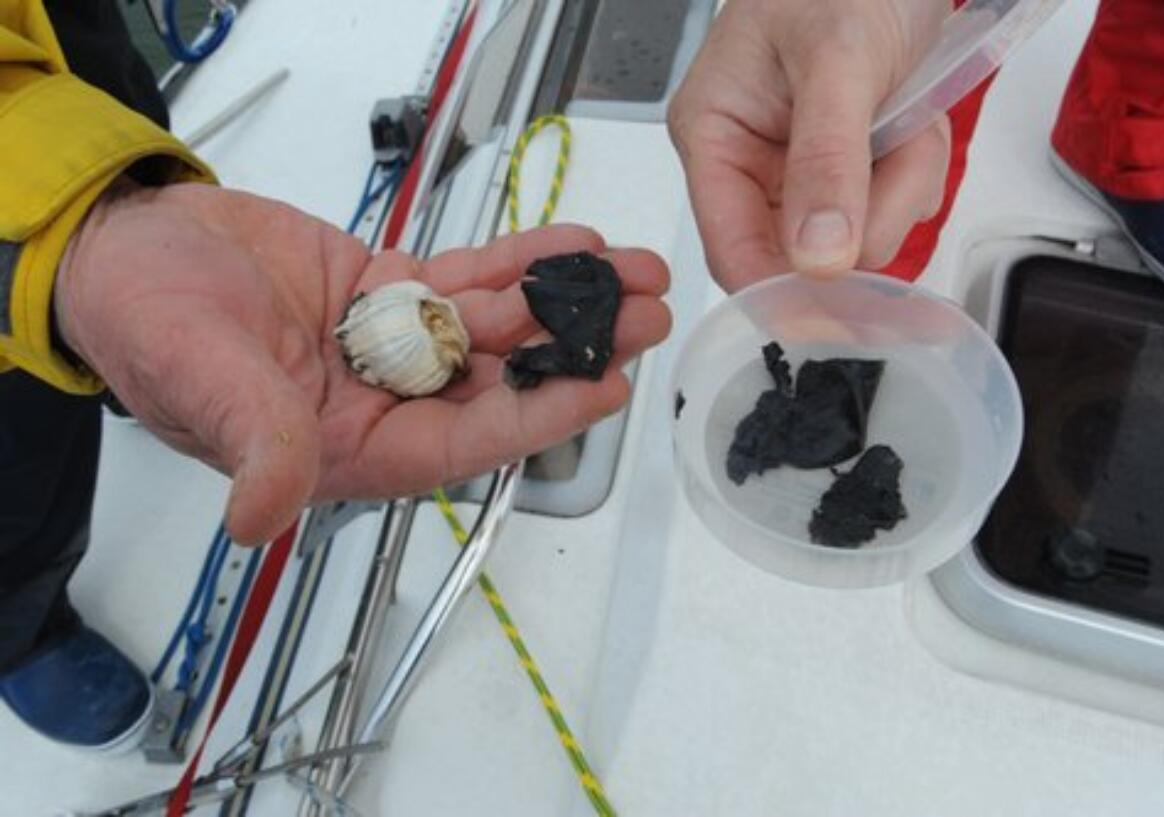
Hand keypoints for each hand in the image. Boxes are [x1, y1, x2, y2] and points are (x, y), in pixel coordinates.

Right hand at [55, 181, 670, 543]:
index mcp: (354, 448)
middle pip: (501, 381)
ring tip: (634, 272)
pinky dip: (519, 260)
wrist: (133, 251)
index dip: (537, 418)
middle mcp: (388, 401)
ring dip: (565, 298)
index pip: (465, 443)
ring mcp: (397, 343)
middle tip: (645, 315)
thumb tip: (262, 517)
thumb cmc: (151, 326)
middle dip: (576, 347)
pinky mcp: (394, 291)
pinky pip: (468, 278)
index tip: (603, 385)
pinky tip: (572, 243)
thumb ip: (253, 441)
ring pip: (498, 326)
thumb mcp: (205, 383)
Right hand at [669, 0, 951, 289]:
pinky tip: (912, 118)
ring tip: (909, 116)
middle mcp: (748, 162)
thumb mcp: (838, 62)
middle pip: (802, 250)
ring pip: (856, 233)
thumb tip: (816, 257)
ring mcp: (799, 169)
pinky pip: (886, 206)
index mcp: (712, 135)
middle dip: (867, 214)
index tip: (836, 322)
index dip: (780, 292)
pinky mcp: (845, 167)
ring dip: (901, 183)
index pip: (731, 247)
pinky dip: (914, 169)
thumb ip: (826, 162)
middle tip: (902, 155)